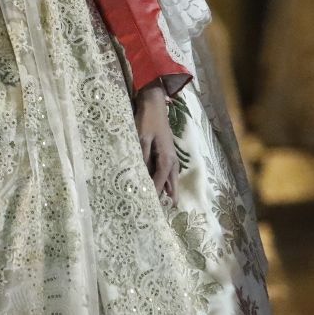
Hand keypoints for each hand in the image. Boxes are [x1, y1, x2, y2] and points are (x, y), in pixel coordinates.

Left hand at [134, 84, 177, 198]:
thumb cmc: (147, 120)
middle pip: (171, 182)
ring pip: (171, 177)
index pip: (161, 181)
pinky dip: (165, 179)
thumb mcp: (142, 139)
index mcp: (167, 158)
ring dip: (168, 188)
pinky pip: (168, 170)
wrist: (154, 104)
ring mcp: (171, 155)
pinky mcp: (167, 151)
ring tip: (166, 202)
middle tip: (168, 210)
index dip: (156, 193)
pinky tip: (161, 183)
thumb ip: (143, 157)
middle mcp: (172, 159)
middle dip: (169, 195)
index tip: (150, 205)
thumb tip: (141, 174)